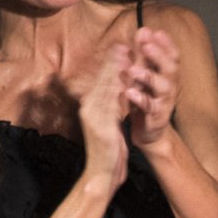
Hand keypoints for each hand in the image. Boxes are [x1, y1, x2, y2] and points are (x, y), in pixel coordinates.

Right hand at [77, 44, 129, 194]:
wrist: (102, 175)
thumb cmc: (108, 152)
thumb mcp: (109, 124)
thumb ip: (111, 107)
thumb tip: (118, 90)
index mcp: (90, 107)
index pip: (101, 80)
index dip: (111, 63)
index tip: (121, 47)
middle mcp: (89, 108)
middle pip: (102, 79)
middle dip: (114, 60)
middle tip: (125, 42)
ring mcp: (94, 117)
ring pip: (107, 87)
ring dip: (117, 69)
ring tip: (128, 53)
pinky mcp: (102, 126)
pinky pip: (113, 103)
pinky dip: (120, 88)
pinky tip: (129, 78)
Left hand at [126, 27, 179, 148]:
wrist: (149, 133)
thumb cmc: (146, 100)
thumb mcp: (145, 75)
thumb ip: (144, 56)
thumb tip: (142, 30)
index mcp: (168, 74)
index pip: (172, 55)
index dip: (165, 43)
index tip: (154, 31)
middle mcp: (170, 86)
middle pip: (170, 68)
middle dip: (158, 54)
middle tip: (145, 44)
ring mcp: (165, 102)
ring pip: (162, 87)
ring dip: (148, 76)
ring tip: (133, 69)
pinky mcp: (156, 117)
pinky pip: (150, 107)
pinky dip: (140, 99)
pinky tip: (129, 92)